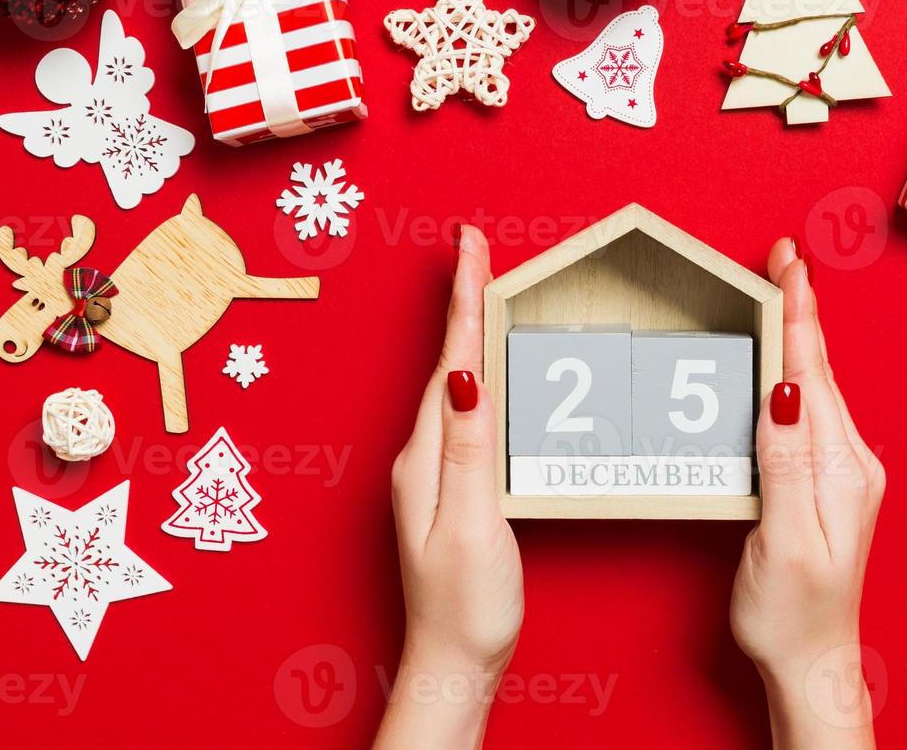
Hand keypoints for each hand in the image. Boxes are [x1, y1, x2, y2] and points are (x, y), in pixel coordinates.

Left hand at [376, 227, 522, 749]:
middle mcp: (423, 455)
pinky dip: (474, 372)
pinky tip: (483, 367)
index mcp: (429, 456)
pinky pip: (462, 411)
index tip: (469, 244)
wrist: (453, 662)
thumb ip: (472, 448)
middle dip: (464, 299)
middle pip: (449, 360)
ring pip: (454, 382)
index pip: (453, 360)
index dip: (465, 299)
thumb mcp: (474, 524)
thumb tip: (466, 374)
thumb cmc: (468, 605)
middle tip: (474, 246)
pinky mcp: (449, 486)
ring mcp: (433, 471)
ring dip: (467, 330)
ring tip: (481, 285)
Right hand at [730, 239, 884, 748]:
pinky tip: (785, 359)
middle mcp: (849, 461)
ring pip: (815, 385)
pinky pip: (809, 411)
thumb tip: (784, 391)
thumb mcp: (786, 539)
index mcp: (840, 468)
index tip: (789, 266)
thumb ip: (786, 462)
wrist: (812, 661)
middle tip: (783, 255)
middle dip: (800, 308)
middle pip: (818, 369)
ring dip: (798, 334)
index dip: (796, 315)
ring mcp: (841, 471)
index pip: (813, 374)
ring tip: (782, 288)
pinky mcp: (825, 483)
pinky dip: (795, 371)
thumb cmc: (792, 612)